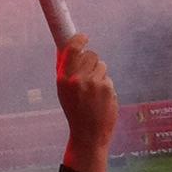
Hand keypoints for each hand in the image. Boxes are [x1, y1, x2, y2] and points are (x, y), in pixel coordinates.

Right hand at [56, 36, 116, 171]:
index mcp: (64, 79)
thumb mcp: (63, 91)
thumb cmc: (75, 112)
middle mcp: (78, 79)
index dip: (79, 40)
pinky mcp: (107, 89)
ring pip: (101, 66)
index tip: (84, 37)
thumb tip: (65, 48)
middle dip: (92, 61)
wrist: (88, 135)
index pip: (72, 50)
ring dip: (99, 74)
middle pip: (91, 55)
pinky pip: (108, 78)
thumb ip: (65, 70)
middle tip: (90, 72)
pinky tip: (101, 99)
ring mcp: (94, 83)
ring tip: (94, 92)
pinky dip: (106, 86)